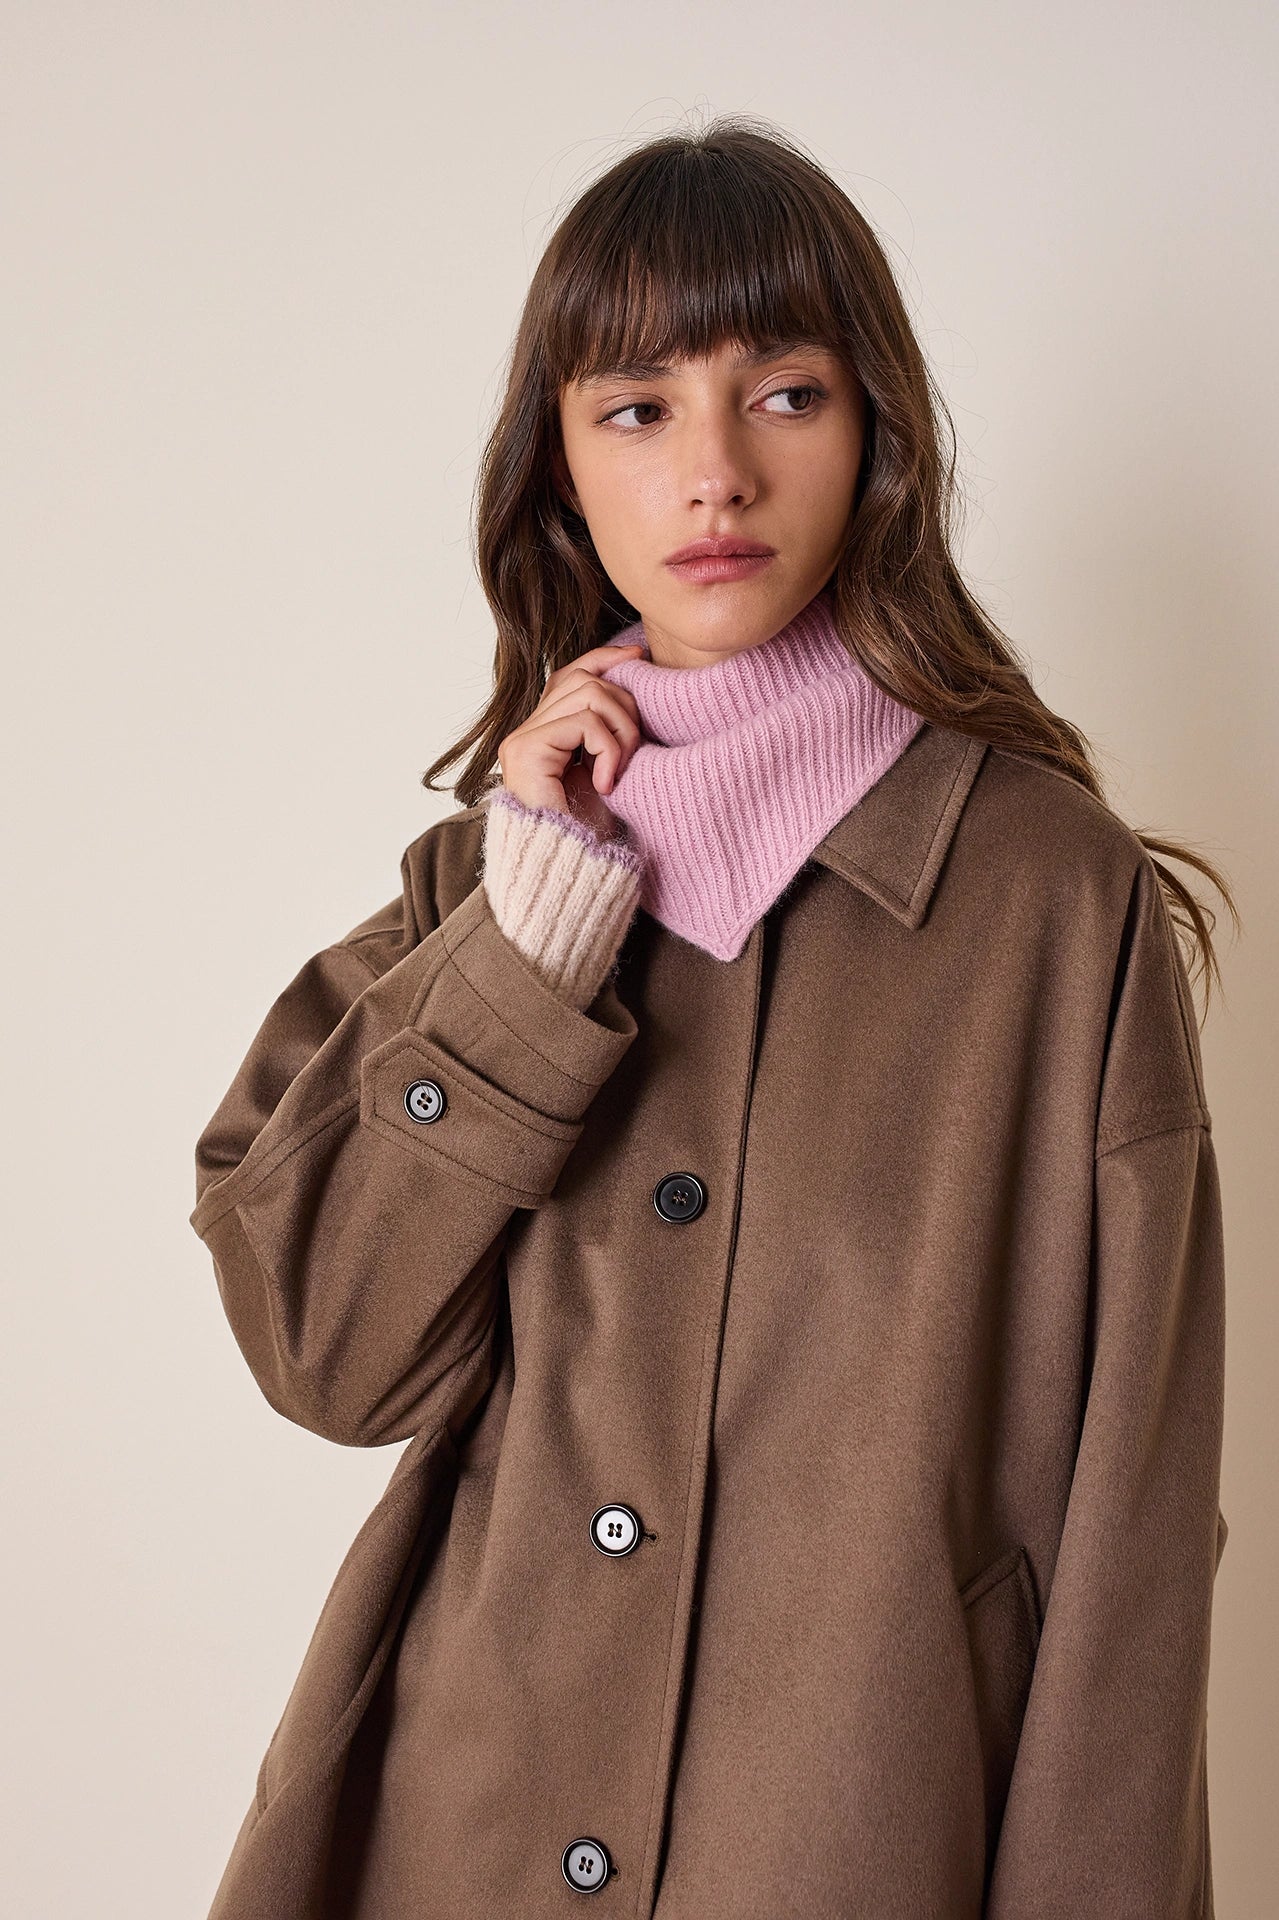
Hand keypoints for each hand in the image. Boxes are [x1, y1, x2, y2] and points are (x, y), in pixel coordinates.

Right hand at [497, 641, 645, 839]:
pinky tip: (607, 784)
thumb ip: (610, 731)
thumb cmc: (592, 835)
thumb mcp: (609, 770)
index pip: (572, 674)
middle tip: (635, 753)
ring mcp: (521, 740)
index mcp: (542, 734)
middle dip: (625, 707)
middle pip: (585, 678)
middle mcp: (524, 732)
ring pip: (590, 693)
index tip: (641, 659)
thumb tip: (635, 674)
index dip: (606, 658)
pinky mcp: (526, 750)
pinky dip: (609, 750)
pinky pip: (586, 722)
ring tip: (621, 771)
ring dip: (622, 730)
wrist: (569, 876)